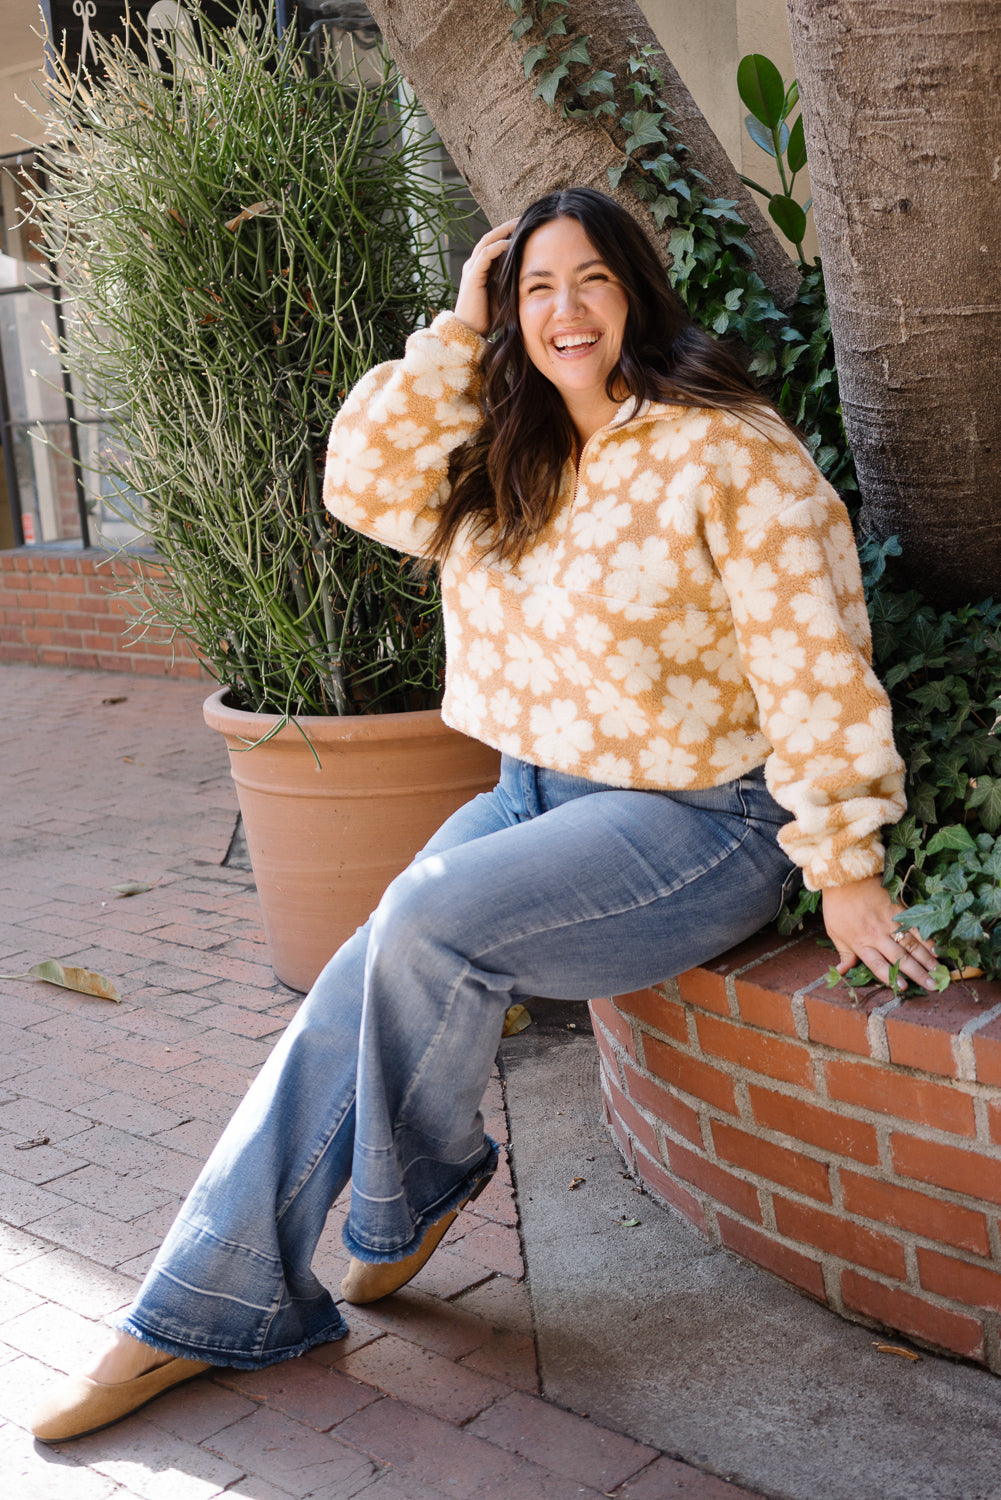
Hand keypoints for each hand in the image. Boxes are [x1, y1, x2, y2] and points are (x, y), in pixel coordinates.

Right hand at [454, 219, 518, 336]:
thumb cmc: (489, 319)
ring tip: (520, 223)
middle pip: (491, 236)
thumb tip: (535, 279)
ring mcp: (472, 270)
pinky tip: (512, 243)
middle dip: (508, 226)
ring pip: (487, 241)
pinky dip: (498, 247)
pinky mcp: (472, 277)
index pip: (496, 243)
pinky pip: (485, 255)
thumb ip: (514, 283)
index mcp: (482, 269)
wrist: (471, 335)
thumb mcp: (506, 296)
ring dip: (504, 231)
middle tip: (526, 217)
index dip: (511, 234)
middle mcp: (475, 266)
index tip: (529, 228)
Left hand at [822, 876, 938, 992]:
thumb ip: (843, 953)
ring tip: (938, 970)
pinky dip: (927, 938)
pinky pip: (915, 927)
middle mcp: (877, 935)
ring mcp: (889, 922)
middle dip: (918, 973)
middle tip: (932, 985)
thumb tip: (841, 972)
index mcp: (860, 943)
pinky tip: (936, 948)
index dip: (891, 978)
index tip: (904, 988)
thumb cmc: (837, 906)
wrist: (844, 876)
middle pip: (900, 958)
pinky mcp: (898, 909)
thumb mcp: (834, 931)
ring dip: (926, 959)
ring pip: (911, 944)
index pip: (878, 965)